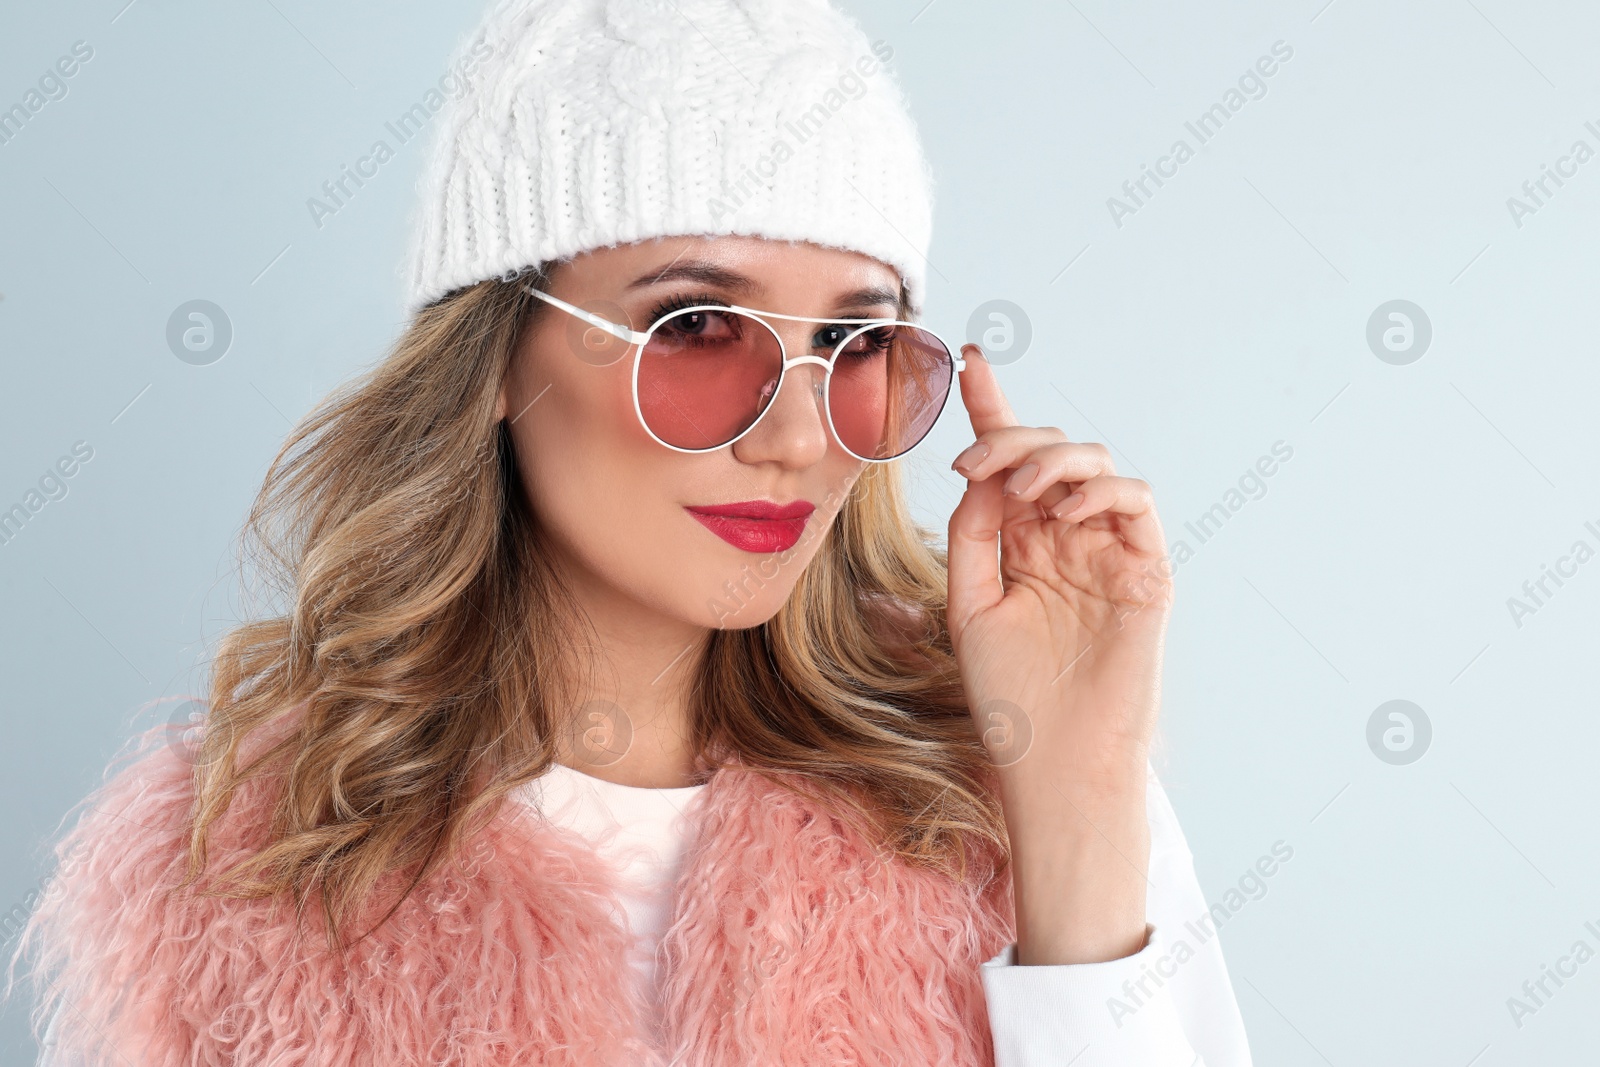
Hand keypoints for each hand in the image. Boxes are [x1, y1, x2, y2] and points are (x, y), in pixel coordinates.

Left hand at [945, 343, 1173, 964]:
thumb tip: (983, 472)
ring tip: (1020, 487)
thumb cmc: (1008, 697)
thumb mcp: (968, 604)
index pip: (1006, 461)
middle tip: (975, 460)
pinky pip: (1135, 503)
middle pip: (1047, 452)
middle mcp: (1063, 537)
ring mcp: (1107, 551)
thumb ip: (973, 533)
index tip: (966, 358)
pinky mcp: (1146, 570)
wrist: (1055, 763)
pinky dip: (1100, 492)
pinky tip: (1062, 514)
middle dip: (1011, 436)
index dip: (991, 406)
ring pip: (1093, 465)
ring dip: (1052, 459)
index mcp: (1018, 542)